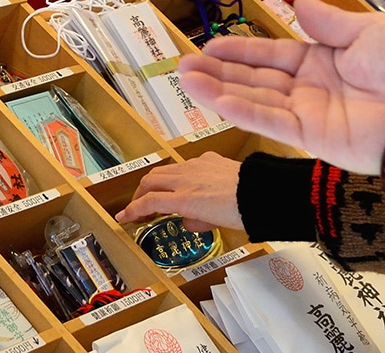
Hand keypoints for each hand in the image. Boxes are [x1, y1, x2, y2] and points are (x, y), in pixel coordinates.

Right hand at [116, 152, 242, 231]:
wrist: (262, 193)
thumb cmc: (241, 212)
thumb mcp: (213, 225)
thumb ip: (195, 222)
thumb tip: (188, 221)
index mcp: (184, 199)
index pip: (148, 202)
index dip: (133, 210)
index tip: (123, 216)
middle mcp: (185, 179)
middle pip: (150, 180)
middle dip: (140, 193)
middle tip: (138, 205)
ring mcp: (196, 166)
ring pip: (166, 169)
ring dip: (157, 181)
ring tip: (158, 192)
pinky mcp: (208, 158)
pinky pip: (186, 163)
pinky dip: (179, 173)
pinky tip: (187, 181)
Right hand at [177, 0, 384, 174]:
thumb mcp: (367, 30)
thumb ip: (327, 22)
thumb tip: (297, 5)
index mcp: (322, 60)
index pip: (270, 56)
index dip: (239, 52)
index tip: (208, 47)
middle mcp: (309, 88)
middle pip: (254, 80)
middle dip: (218, 73)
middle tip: (182, 67)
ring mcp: (308, 114)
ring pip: (254, 100)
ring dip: (218, 91)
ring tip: (185, 80)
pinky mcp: (310, 137)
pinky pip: (269, 121)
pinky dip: (241, 111)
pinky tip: (214, 100)